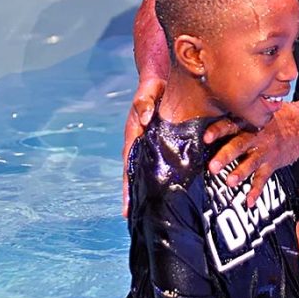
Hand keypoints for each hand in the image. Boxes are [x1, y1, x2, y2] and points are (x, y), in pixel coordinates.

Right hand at [121, 76, 165, 216]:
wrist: (162, 79)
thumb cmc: (153, 86)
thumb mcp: (147, 92)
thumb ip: (144, 104)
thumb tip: (143, 119)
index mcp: (134, 136)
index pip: (129, 166)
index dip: (128, 186)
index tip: (127, 206)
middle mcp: (140, 144)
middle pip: (136, 174)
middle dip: (135, 196)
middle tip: (135, 219)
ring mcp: (151, 144)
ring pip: (149, 171)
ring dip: (148, 189)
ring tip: (151, 211)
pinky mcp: (163, 142)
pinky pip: (163, 162)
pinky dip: (163, 177)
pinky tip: (171, 190)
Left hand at [203, 102, 298, 206]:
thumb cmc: (278, 115)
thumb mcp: (260, 108)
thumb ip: (240, 113)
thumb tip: (217, 111)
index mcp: (249, 121)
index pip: (231, 125)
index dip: (218, 131)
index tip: (206, 138)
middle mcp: (256, 136)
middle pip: (239, 145)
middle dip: (225, 156)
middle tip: (213, 166)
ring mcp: (265, 151)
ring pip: (251, 162)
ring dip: (240, 173)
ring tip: (229, 182)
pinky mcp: (272, 163)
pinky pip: (263, 178)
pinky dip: (256, 191)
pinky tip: (249, 201)